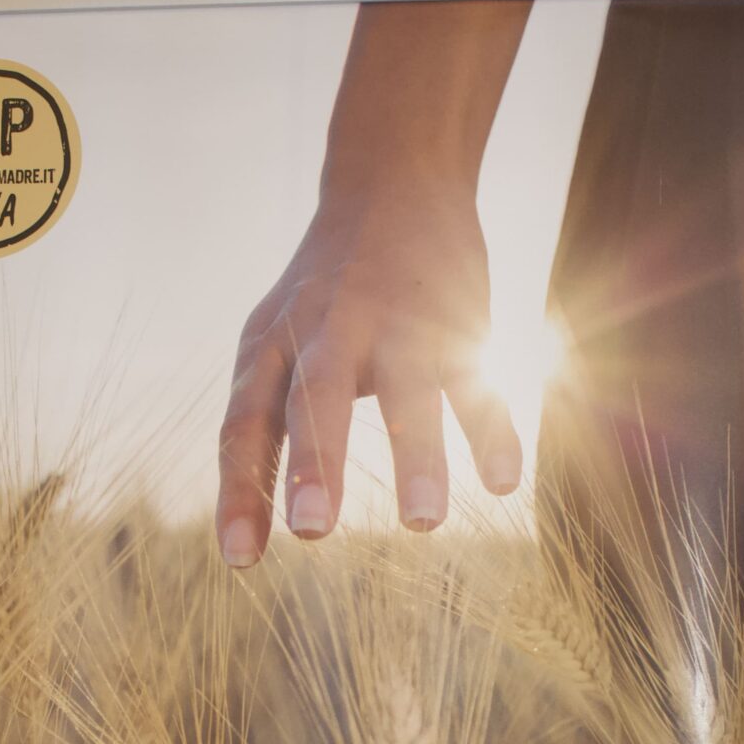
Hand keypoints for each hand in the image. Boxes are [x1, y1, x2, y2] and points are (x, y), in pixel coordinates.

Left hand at [216, 190, 523, 566]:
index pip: (246, 425)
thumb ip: (262, 423)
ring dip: (414, 456)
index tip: (239, 561)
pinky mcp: (456, 320)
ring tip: (423, 525)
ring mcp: (395, 323)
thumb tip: (243, 535)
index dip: (240, 492)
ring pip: (405, 391)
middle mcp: (327, 332)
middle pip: (315, 399)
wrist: (393, 182)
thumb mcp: (274, 344)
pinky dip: (491, 432)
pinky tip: (504, 484)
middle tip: (312, 531)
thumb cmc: (321, 294)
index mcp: (271, 346)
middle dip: (314, 464)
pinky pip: (476, 380)